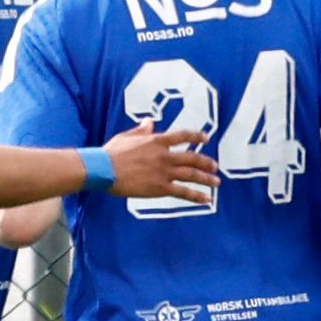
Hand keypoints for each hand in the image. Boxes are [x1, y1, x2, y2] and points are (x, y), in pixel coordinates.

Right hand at [99, 120, 217, 201]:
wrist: (104, 169)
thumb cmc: (111, 153)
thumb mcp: (127, 136)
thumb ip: (141, 130)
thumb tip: (149, 121)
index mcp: (156, 141)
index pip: (182, 135)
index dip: (196, 136)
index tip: (205, 138)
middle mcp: (164, 155)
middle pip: (192, 157)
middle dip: (205, 162)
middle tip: (214, 166)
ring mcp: (164, 172)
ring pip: (192, 174)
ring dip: (206, 178)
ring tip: (216, 183)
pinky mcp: (160, 187)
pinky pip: (183, 192)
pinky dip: (197, 196)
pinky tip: (206, 199)